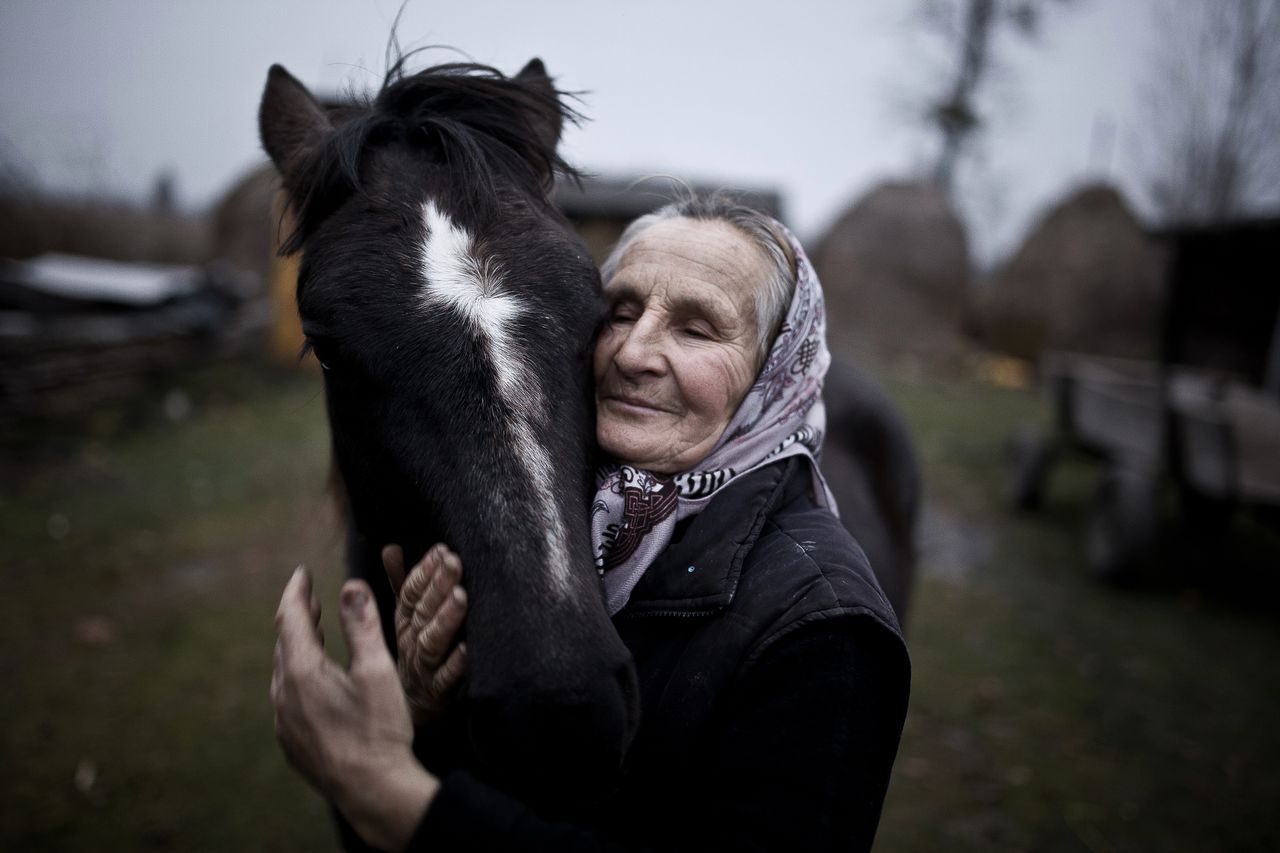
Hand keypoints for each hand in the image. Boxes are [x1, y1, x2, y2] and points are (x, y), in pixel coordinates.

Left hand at [271, 566, 436, 851]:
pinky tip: (316, 681)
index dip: (296, 592)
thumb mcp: (377, 670)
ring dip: (298, 648)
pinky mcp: (292, 742)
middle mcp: (284, 696)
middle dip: (298, 618)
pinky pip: (287, 698)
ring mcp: (285, 722)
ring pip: (284, 672)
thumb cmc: (379, 729)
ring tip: (315, 633)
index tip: (301, 573)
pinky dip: (299, 676)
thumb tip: (352, 584)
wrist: (373, 791)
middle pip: (284, 644)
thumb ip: (362, 625)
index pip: (291, 619)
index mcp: (302, 672)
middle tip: (311, 598)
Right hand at [383, 544, 468, 724]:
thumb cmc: (412, 655)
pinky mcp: (437, 695)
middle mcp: (411, 643)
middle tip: (454, 562)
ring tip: (461, 597)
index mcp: (404, 624)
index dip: (424, 571)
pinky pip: (445, 680)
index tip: (441, 550)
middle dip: (438, 586)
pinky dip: (455, 666)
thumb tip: (390, 547)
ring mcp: (423, 669)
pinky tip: (468, 650)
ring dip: (446, 619)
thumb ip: (401, 584)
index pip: (410, 594)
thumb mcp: (404, 619)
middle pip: (422, 612)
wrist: (410, 711)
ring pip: (432, 642)